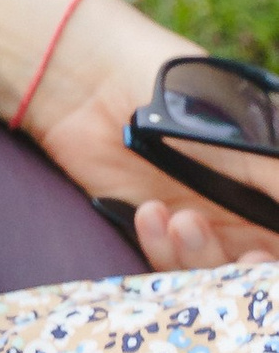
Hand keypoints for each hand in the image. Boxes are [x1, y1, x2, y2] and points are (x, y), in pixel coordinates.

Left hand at [20, 0, 278, 272]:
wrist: (93, 80)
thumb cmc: (181, 92)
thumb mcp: (246, 135)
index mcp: (272, 183)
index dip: (277, 264)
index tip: (269, 256)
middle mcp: (243, 210)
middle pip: (256, 266)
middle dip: (251, 271)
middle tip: (246, 260)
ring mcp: (198, 222)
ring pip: (213, 272)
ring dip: (202, 257)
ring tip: (184, 221)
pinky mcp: (154, 231)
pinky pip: (167, 264)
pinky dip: (163, 250)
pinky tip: (150, 213)